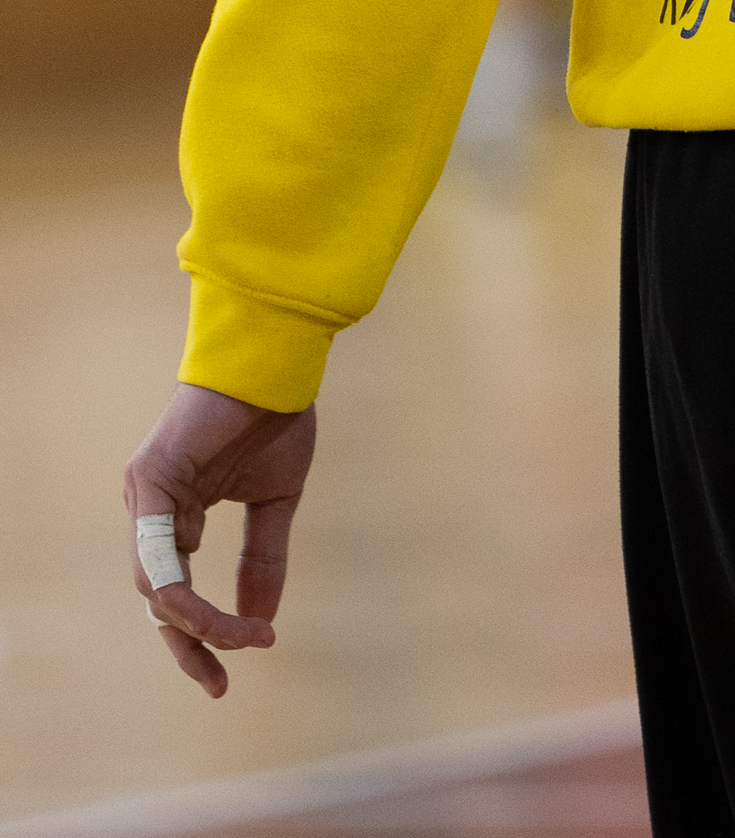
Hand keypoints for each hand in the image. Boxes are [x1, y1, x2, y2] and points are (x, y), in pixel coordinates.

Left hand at [123, 382, 315, 694]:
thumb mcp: (275, 503)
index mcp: (175, 515)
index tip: (235, 668)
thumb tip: (262, 623)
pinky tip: (215, 614)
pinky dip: (182, 594)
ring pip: (154, 587)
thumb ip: (263, 559)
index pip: (173, 592)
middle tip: (221, 683)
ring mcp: (144, 496)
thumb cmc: (274, 418)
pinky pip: (156, 556)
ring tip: (246, 636)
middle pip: (156, 600)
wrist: (278, 363)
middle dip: (190, 646)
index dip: (200, 637)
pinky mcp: (149, 482)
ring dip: (198, 624)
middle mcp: (150, 511)